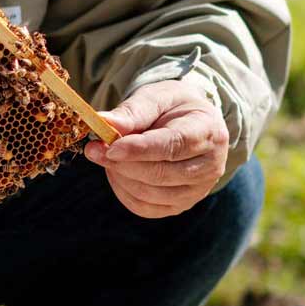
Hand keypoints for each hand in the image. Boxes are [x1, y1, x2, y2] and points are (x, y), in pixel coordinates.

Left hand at [84, 78, 228, 218]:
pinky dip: (123, 191)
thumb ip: (133, 111)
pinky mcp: (181, 205)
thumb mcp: (157, 97)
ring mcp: (197, 190)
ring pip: (150, 194)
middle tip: (94, 150)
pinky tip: (116, 172)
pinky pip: (145, 208)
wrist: (190, 124)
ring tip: (106, 156)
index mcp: (209, 132)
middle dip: (122, 164)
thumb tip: (104, 122)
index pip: (174, 145)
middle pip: (161, 173)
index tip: (111, 147)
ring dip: (120, 176)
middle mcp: (210, 166)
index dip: (140, 150)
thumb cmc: (173, 107)